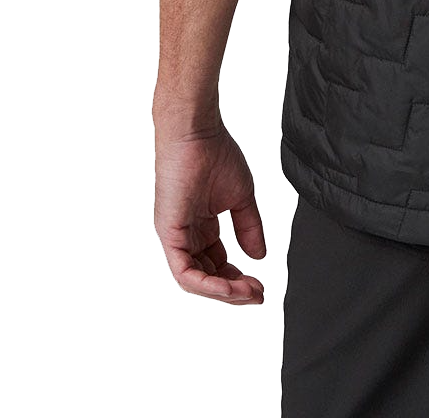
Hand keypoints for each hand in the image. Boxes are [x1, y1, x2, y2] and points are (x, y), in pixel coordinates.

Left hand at [154, 121, 266, 304]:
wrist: (198, 132)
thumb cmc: (215, 153)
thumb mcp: (241, 197)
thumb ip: (249, 227)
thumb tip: (259, 256)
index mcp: (200, 226)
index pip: (216, 264)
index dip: (238, 279)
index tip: (260, 284)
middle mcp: (185, 235)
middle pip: (206, 277)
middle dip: (233, 290)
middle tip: (258, 294)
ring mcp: (175, 236)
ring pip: (195, 281)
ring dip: (223, 292)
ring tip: (249, 293)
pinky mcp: (168, 234)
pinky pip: (184, 272)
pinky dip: (207, 285)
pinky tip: (229, 287)